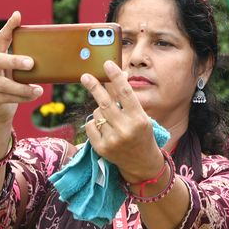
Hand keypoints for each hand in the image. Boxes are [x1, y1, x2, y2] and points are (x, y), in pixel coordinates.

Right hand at [0, 12, 41, 125]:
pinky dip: (23, 97)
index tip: (17, 15)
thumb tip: (53, 54)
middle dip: (15, 61)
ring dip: (23, 88)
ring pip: (4, 84)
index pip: (1, 38)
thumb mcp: (17, 70)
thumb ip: (25, 62)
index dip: (9, 27)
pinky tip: (34, 96)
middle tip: (31, 63)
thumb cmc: (13, 82)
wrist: (0, 107)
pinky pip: (7, 97)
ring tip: (39, 90)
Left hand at [81, 61, 165, 180]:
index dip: (116, 77)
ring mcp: (112, 139)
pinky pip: (91, 125)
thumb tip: (119, 75)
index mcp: (139, 119)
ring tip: (111, 118)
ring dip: (100, 110)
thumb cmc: (142, 135)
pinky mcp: (101, 148)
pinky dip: (95, 123)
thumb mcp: (141, 116)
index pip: (125, 93)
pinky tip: (104, 129)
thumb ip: (128, 100)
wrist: (142, 164)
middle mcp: (126, 129)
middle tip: (85, 76)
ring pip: (97, 113)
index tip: (107, 64)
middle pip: (105, 102)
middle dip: (94, 87)